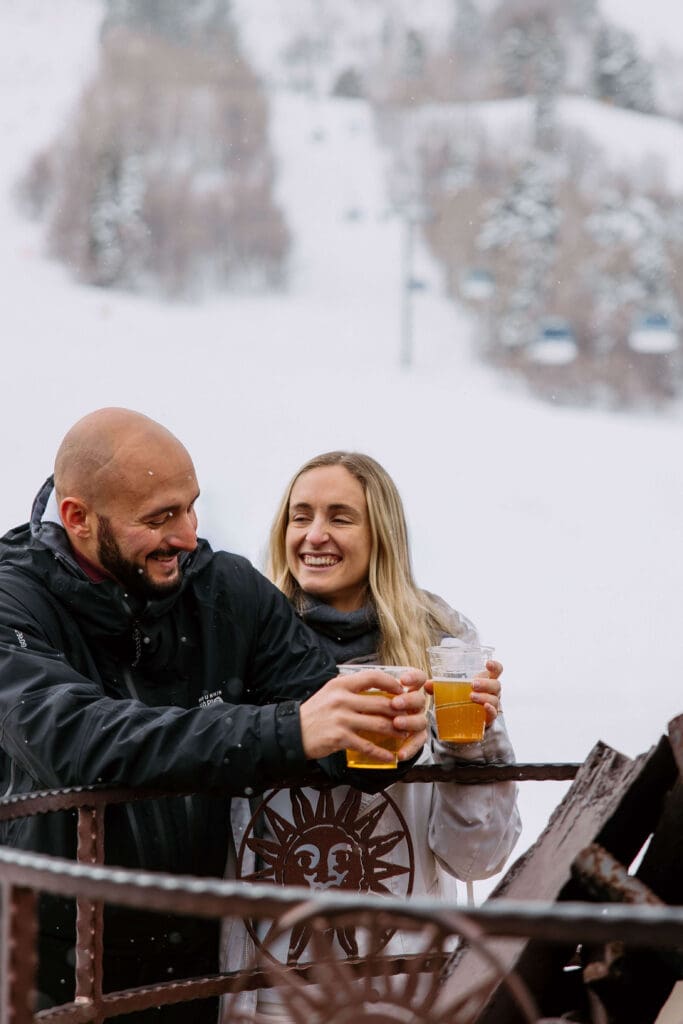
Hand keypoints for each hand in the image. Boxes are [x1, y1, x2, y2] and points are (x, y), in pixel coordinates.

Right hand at [299, 668, 426, 763]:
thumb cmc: (314, 712)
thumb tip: (376, 689)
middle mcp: (342, 699)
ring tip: (404, 735)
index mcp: (341, 685)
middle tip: (409, 717)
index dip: (391, 683)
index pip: (372, 677)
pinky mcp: (340, 738)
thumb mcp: (330, 692)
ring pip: (378, 724)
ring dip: (395, 731)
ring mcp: (342, 719)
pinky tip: (389, 755)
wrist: (293, 732)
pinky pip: (367, 745)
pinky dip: (381, 752)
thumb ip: (350, 689)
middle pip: (381, 703)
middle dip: (399, 711)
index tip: (401, 690)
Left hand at [424, 659, 502, 728]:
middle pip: (496, 685)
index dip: (495, 666)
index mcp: (485, 680)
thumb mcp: (451, 690)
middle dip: (486, 683)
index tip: (488, 664)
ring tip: (471, 696)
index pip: (497, 670)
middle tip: (473, 684)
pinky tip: (485, 707)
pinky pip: (493, 713)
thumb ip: (439, 687)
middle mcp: (492, 692)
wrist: (465, 721)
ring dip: (484, 696)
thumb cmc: (461, 699)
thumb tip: (427, 684)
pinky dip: (490, 710)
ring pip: (494, 699)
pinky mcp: (489, 718)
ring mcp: (492, 704)